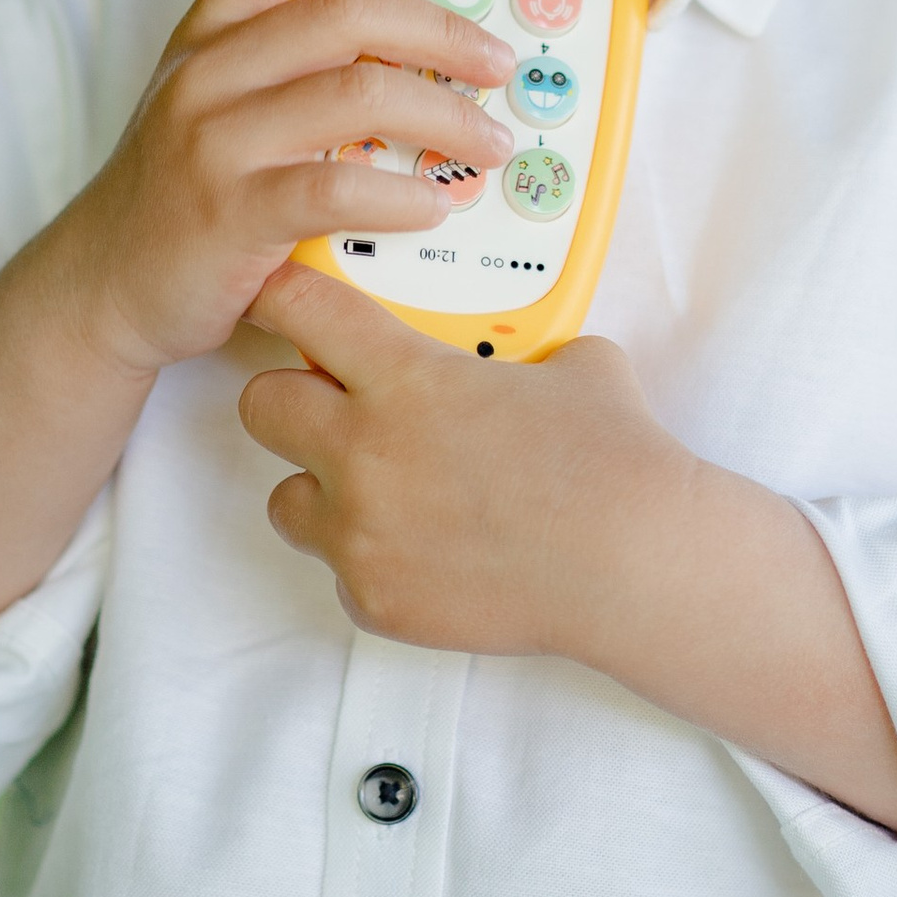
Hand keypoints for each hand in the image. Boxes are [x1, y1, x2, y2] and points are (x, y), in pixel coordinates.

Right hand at [47, 0, 518, 382]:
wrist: (100, 287)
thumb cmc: (179, 197)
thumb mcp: (212, 106)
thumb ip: (283, 68)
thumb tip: (399, 50)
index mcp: (209, 36)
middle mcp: (207, 75)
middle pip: (345, 12)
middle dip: (441, 31)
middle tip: (496, 63)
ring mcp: (214, 142)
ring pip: (356, 93)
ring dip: (445, 117)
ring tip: (489, 144)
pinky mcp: (229, 214)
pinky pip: (338, 189)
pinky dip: (403, 197)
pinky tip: (434, 207)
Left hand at [239, 261, 896, 840]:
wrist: (634, 564)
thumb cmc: (611, 460)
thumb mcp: (574, 367)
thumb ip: (520, 354)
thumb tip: (525, 355)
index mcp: (405, 378)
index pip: (299, 309)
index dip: (285, 297)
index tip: (283, 300)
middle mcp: (364, 452)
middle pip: (262, 406)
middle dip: (293, 399)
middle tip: (336, 407)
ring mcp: (362, 533)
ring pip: (285, 498)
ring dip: (322, 487)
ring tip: (384, 491)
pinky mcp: (374, 599)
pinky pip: (340, 570)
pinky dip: (373, 558)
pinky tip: (430, 551)